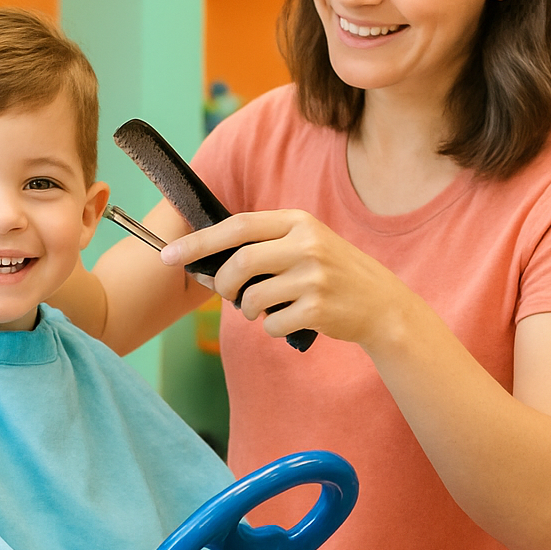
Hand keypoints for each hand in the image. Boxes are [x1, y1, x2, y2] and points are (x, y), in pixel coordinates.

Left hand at [160, 209, 412, 352]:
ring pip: (252, 299)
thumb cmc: (331, 273)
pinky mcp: (318, 308)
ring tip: (268, 309)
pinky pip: (271, 324)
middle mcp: (306, 244)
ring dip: (249, 311)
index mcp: (297, 221)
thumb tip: (203, 265)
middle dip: (223, 285)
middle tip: (227, 294)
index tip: (169, 255)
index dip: (200, 242)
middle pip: (239, 263)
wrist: (381, 303)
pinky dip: (272, 328)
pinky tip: (291, 321)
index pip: (237, 226)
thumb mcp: (303, 244)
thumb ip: (261, 248)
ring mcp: (313, 276)